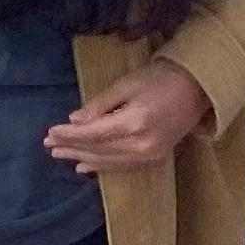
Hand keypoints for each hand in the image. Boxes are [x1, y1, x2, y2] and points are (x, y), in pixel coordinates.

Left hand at [44, 61, 211, 174]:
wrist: (196, 89)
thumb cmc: (160, 78)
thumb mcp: (127, 84)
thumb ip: (101, 104)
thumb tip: (75, 120)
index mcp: (134, 122)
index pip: (93, 134)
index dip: (70, 135)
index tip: (49, 133)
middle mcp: (141, 145)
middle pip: (98, 150)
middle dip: (72, 147)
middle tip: (48, 145)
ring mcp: (149, 156)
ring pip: (108, 161)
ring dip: (82, 158)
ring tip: (61, 155)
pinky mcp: (154, 159)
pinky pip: (122, 166)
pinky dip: (101, 166)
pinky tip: (85, 166)